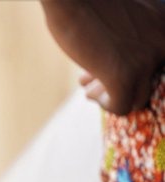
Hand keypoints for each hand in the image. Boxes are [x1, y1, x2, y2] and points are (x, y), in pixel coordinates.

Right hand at [41, 0, 164, 114]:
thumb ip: (136, 36)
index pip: (159, 66)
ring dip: (111, 94)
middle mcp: (164, 43)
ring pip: (138, 98)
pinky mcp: (124, 76)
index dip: (136, 71)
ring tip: (89, 86)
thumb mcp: (128, 14)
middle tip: (94, 80)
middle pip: (151, 83)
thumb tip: (125, 60)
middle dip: (121, 83)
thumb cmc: (92, 0)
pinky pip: (121, 107)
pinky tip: (90, 91)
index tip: (108, 69)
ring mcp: (147, 61)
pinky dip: (104, 103)